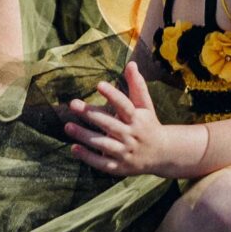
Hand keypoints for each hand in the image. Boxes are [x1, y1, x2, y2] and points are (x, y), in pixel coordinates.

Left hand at [65, 62, 172, 176]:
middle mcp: (131, 136)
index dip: (113, 95)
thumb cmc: (149, 125)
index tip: (99, 84)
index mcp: (137, 119)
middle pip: (110, 125)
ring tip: (67, 126)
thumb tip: (131, 64)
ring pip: (103, 145)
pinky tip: (74, 148)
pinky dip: (88, 157)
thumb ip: (137, 86)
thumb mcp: (145, 106)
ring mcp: (126, 153)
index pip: (124, 106)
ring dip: (85, 136)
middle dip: (91, 115)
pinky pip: (102, 164)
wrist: (163, 155)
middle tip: (73, 104)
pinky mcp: (120, 167)